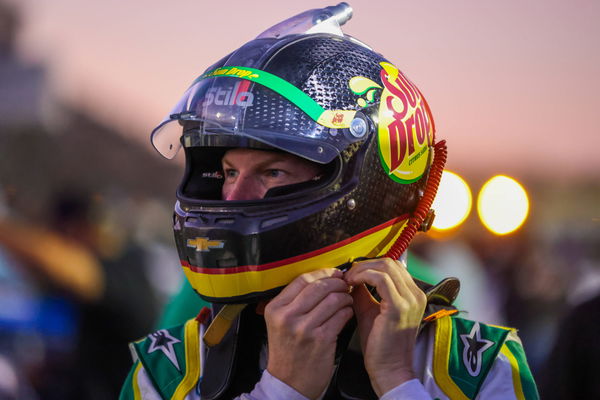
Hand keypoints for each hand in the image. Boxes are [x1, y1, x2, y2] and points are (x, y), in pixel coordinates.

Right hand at [264, 268, 353, 398]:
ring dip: (345, 296)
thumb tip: (320, 277)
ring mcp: (304, 328)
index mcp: (275, 308)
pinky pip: (341, 315)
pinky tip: (347, 312)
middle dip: (336, 282)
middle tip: (345, 284)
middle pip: (319, 286)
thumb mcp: (279, 323)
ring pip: (333, 299)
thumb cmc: (288, 351)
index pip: (301, 279)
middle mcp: (287, 316)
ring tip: (347, 299)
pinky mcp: (321, 340)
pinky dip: (348, 310)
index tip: (333, 273)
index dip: (322, 273)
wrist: (290, 383)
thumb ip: (293, 301)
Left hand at [344, 258, 426, 395]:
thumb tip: (352, 277)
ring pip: (385, 267)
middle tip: (347, 275)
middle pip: (389, 262)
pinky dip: (363, 277)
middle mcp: (415, 294)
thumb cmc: (379, 345)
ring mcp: (410, 300)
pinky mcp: (399, 307)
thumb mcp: (370, 311)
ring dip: (362, 270)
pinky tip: (352, 285)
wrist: (389, 369)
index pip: (392, 266)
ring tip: (348, 280)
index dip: (369, 265)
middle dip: (364, 265)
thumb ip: (364, 293)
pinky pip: (380, 279)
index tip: (352, 274)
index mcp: (412, 295)